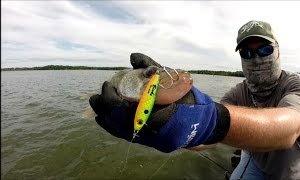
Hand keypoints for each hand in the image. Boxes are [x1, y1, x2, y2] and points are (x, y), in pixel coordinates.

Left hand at [89, 53, 229, 152]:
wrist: (203, 124)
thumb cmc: (191, 100)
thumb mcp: (176, 81)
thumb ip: (154, 68)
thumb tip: (132, 57)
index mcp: (166, 117)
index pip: (131, 111)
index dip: (115, 100)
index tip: (109, 85)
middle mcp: (158, 134)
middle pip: (124, 123)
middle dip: (107, 108)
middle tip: (98, 94)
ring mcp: (153, 142)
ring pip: (123, 132)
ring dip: (106, 118)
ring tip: (95, 105)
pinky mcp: (150, 143)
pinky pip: (128, 136)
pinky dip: (113, 127)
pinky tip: (102, 119)